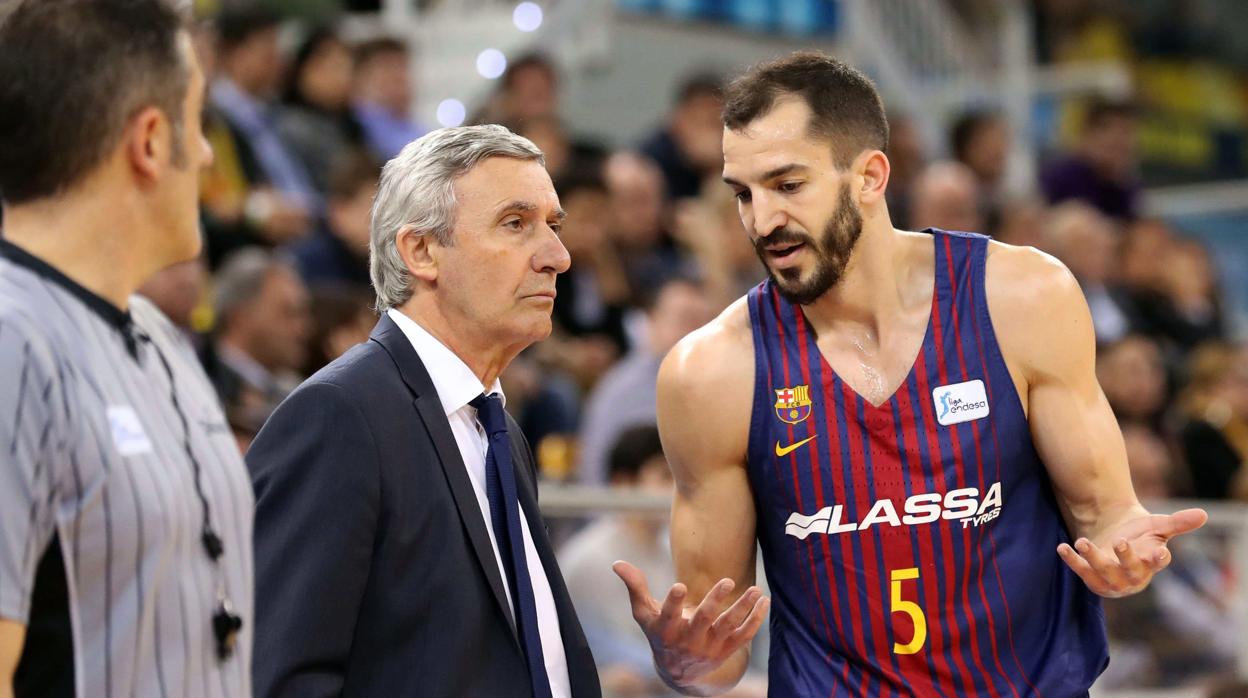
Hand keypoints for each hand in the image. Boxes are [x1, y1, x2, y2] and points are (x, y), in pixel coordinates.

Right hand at [613, 560, 768, 690]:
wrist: (678, 671)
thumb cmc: (659, 632)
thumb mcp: (643, 613)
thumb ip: (634, 586)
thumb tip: (616, 563)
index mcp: (666, 630)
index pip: (669, 615)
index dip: (674, 602)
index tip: (681, 585)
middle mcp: (688, 641)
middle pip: (703, 620)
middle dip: (715, 601)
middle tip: (728, 581)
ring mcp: (709, 647)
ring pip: (728, 627)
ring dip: (742, 609)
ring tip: (755, 590)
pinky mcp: (726, 651)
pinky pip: (744, 635)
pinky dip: (755, 619)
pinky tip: (763, 600)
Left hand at [1056, 508, 1207, 597]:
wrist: (1112, 534)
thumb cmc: (1139, 532)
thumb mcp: (1158, 525)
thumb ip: (1178, 522)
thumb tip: (1204, 514)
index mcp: (1152, 562)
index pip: (1159, 563)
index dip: (1160, 559)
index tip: (1161, 552)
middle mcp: (1134, 575)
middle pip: (1131, 571)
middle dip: (1125, 558)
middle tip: (1119, 542)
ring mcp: (1112, 580)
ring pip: (1103, 574)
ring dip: (1093, 559)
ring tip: (1083, 541)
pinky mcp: (1092, 579)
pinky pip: (1081, 572)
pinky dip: (1072, 561)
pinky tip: (1062, 547)